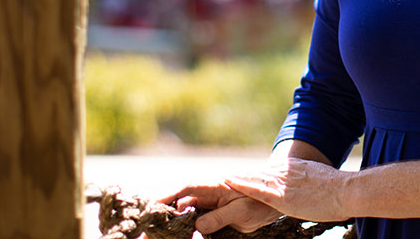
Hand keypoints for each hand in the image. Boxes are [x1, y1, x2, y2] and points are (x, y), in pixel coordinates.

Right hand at [158, 182, 280, 233]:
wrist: (272, 202)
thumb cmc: (258, 202)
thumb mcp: (240, 211)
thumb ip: (219, 218)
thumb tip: (197, 226)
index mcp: (212, 186)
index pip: (185, 189)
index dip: (167, 196)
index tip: (152, 206)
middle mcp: (206, 194)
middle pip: (178, 203)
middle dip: (162, 216)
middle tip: (147, 232)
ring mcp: (206, 205)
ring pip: (182, 214)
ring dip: (170, 225)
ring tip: (154, 236)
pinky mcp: (209, 216)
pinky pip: (191, 222)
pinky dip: (182, 230)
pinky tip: (173, 237)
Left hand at [225, 158, 353, 222]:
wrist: (347, 190)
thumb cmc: (342, 190)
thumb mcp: (324, 180)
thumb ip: (313, 181)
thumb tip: (316, 186)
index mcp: (297, 169)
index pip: (271, 171)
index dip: (256, 174)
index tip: (244, 175)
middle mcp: (287, 172)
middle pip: (260, 173)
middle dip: (243, 177)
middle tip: (225, 177)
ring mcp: (284, 184)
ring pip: (255, 179)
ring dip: (238, 180)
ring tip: (222, 179)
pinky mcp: (282, 196)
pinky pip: (257, 189)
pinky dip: (242, 185)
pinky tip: (229, 183)